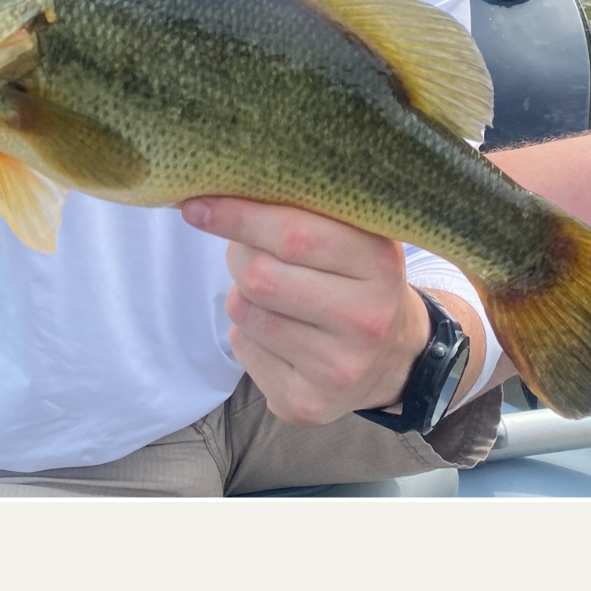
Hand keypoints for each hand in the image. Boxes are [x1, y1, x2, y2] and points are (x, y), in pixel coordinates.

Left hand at [181, 198, 432, 425]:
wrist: (394, 358)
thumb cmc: (358, 280)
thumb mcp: (355, 235)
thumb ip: (306, 209)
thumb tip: (223, 187)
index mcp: (378, 263)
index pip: (292, 233)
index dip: (237, 215)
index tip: (196, 203)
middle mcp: (364, 320)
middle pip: (259, 276)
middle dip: (239, 256)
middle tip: (248, 250)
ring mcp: (336, 368)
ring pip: (244, 312)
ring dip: (244, 295)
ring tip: (276, 295)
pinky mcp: (306, 403)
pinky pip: (244, 349)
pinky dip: (249, 333)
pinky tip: (282, 333)